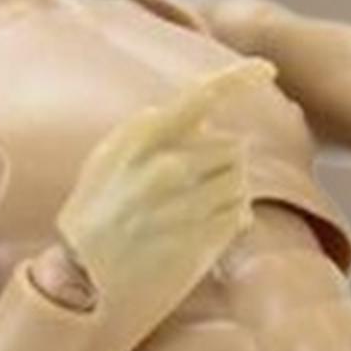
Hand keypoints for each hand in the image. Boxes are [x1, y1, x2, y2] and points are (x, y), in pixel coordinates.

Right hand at [56, 59, 271, 311]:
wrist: (82, 282)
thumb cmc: (93, 219)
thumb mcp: (106, 161)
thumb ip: (148, 132)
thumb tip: (196, 118)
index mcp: (140, 140)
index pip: (200, 96)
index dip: (239, 78)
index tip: (268, 69)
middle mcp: (166, 167)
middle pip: (231, 146)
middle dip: (223, 163)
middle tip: (198, 185)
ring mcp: (186, 205)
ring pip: (240, 181)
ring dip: (228, 194)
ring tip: (197, 210)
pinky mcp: (201, 240)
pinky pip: (240, 215)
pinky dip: (232, 220)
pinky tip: (204, 230)